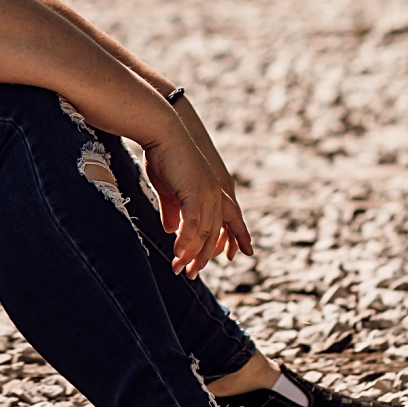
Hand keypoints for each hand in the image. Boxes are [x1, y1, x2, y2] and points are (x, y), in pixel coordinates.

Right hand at [163, 88, 251, 259]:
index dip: (239, 236)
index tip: (245, 253)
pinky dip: (186, 241)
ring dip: (192, 255)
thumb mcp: (169, 189)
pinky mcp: (194, 193)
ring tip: (180, 270)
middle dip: (204, 257)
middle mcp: (216, 194)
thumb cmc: (164, 156)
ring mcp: (208, 194)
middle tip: (192, 274)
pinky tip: (178, 254)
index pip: (231, 218)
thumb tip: (171, 230)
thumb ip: (173, 210)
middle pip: (216, 234)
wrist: (162, 132)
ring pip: (204, 233)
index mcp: (213, 190)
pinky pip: (193, 224)